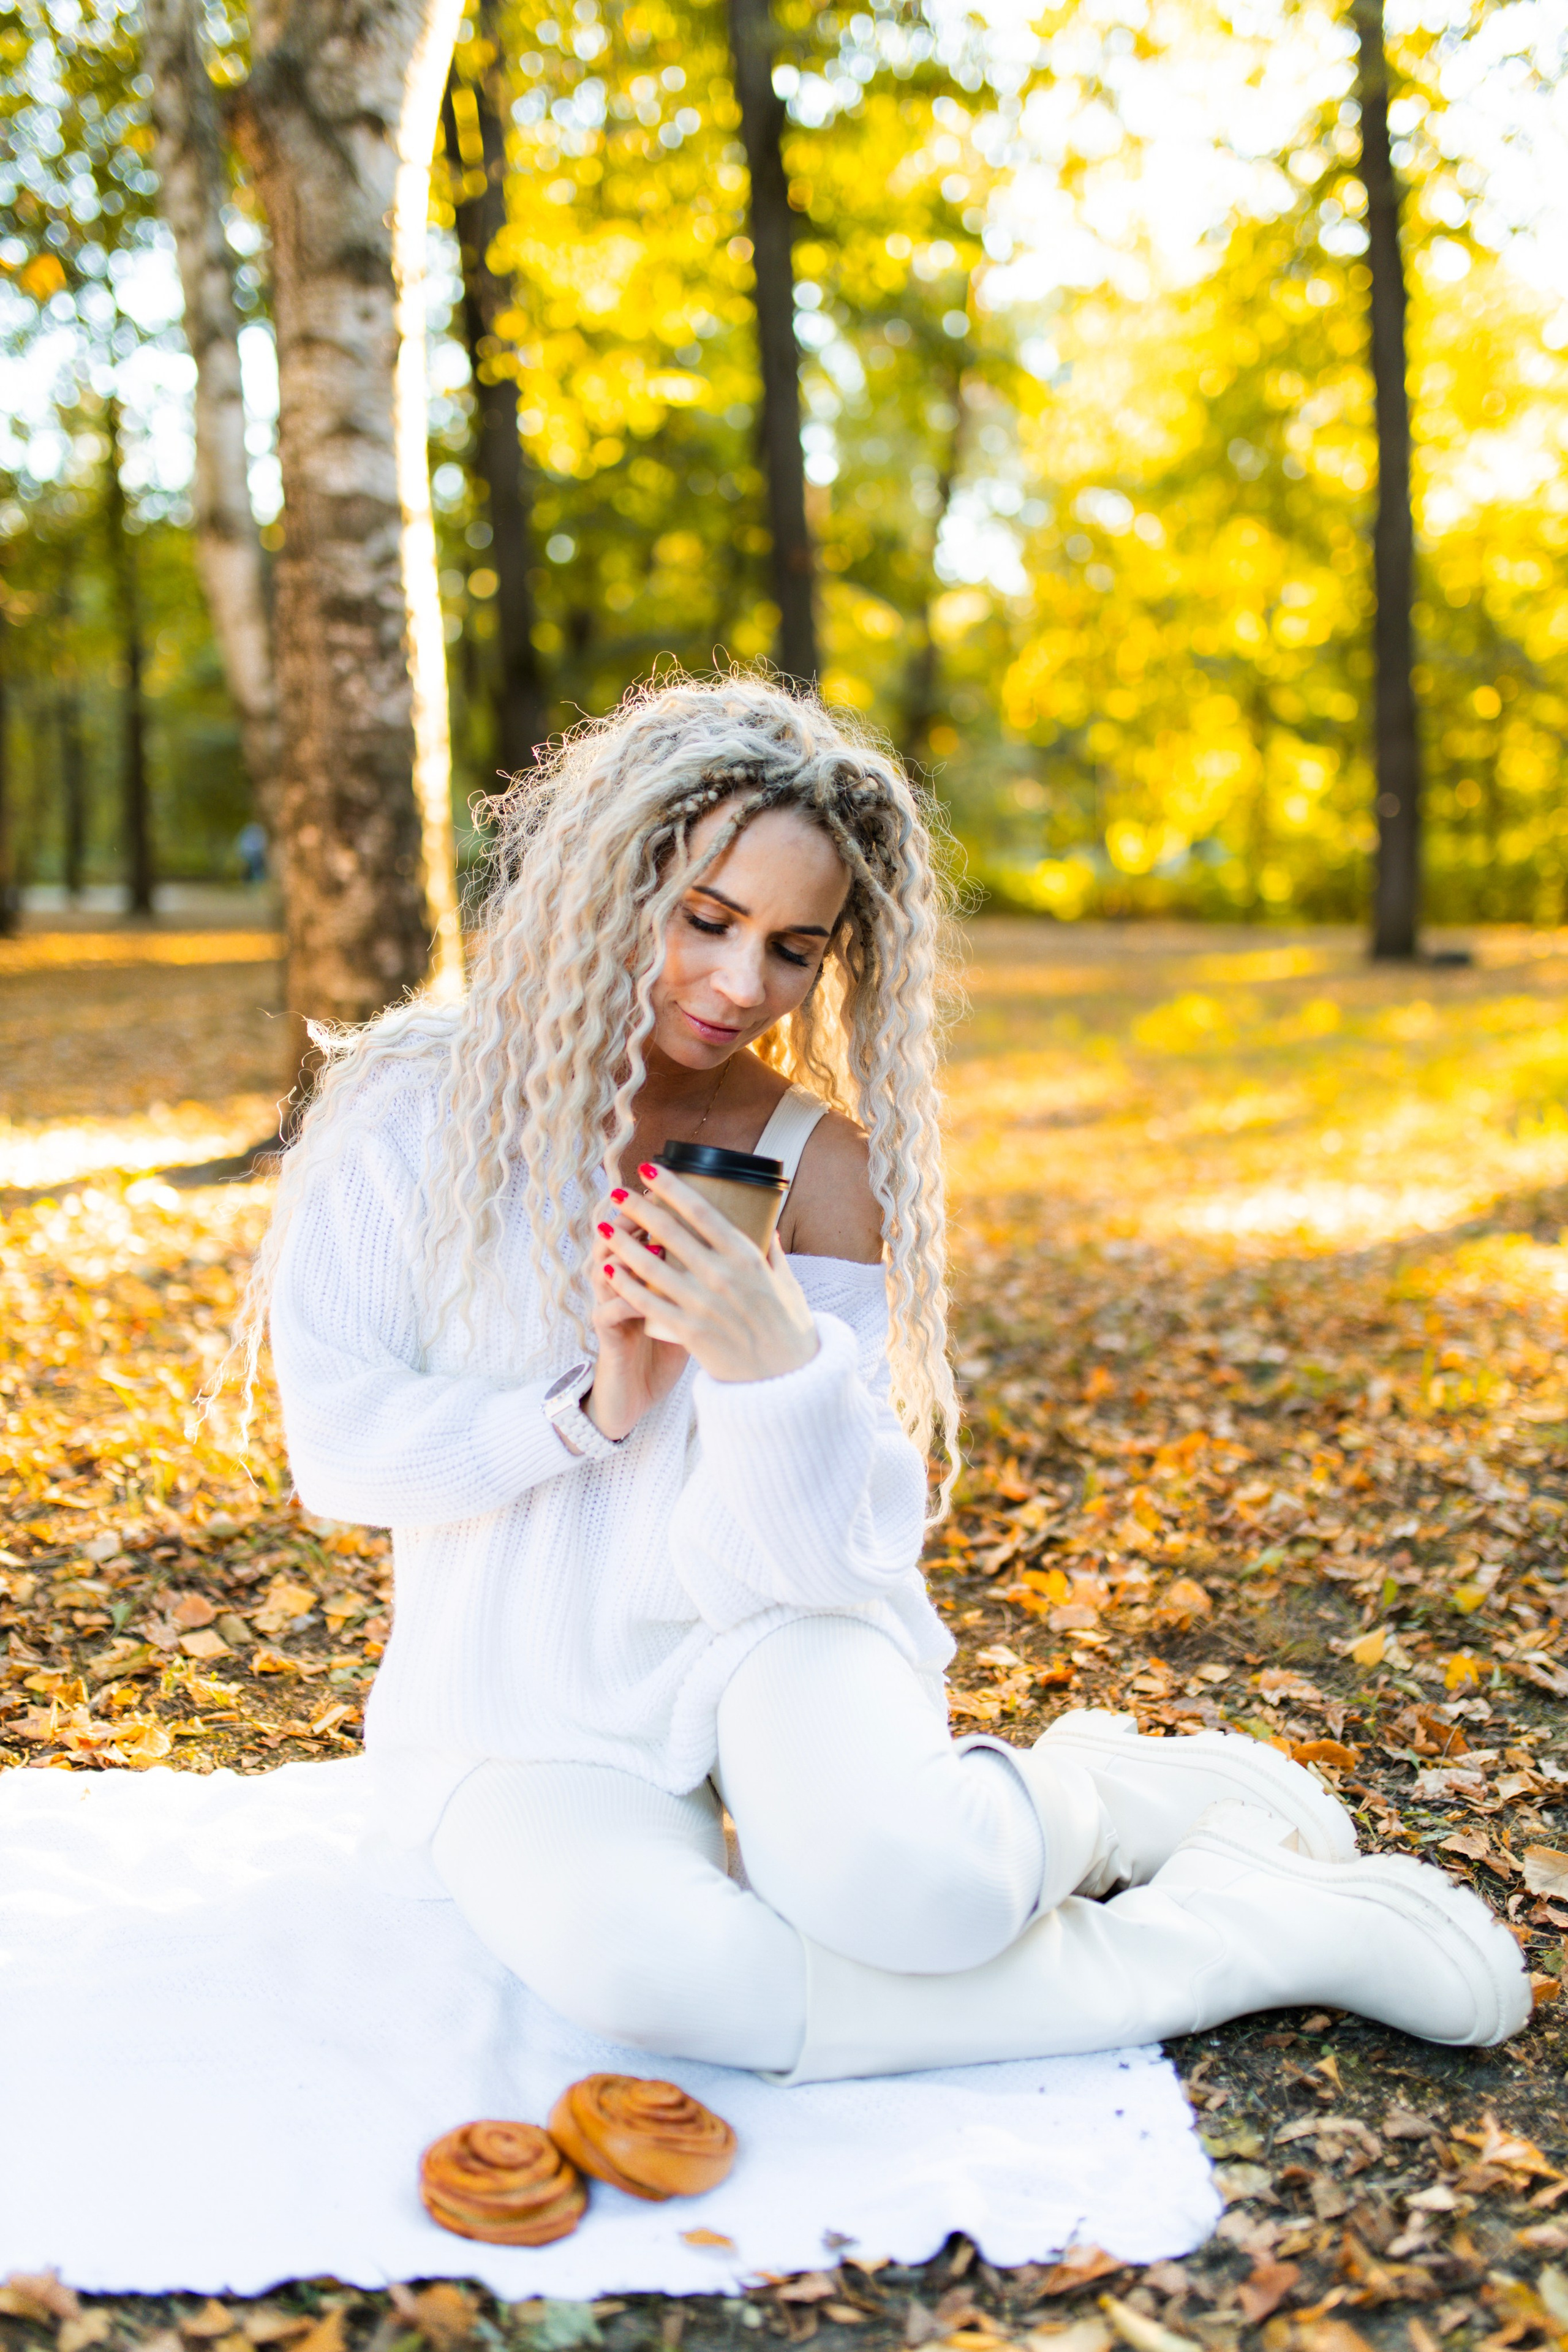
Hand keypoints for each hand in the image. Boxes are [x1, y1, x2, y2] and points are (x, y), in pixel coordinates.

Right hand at [585, 1189, 690, 1440]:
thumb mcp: (688, 1308)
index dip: (654, 1210)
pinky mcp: (607, 1336)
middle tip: (649, 1203)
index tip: (672, 1191)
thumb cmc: (667, 1347)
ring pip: (604, 1271)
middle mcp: (621, 1285)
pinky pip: (608, 1312)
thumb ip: (706, 1278)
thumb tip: (748, 1247)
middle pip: (617, 1241)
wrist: (638, 1394)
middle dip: (632, 1220)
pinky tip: (637, 1294)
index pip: (642, 1232)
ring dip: (624, 1256)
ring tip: (646, 1244)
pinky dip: (623, 1300)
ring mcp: (610, 1308)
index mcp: (643, 1274)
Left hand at [600, 1165, 819, 1385]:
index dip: (672, 1187)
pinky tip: (608, 1271)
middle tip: (616, 1192)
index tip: (650, 1170)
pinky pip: (648, 1303)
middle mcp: (722, 1275)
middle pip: (669, 1232)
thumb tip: (766, 1224)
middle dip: (638, 1208)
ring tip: (602, 1227)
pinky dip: (625, 1285)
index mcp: (746, 1256)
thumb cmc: (788, 1328)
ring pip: (651, 1266)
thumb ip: (771, 1251)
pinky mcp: (689, 1331)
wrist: (785, 1381)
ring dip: (622, 1243)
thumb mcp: (786, 1282)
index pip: (702, 1210)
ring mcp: (703, 1304)